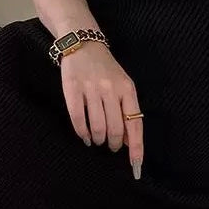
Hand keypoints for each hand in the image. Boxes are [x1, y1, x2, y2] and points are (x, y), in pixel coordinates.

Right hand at [59, 42, 143, 178]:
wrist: (83, 44)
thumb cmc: (106, 69)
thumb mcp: (123, 85)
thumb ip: (127, 110)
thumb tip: (128, 141)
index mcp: (128, 89)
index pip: (135, 123)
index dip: (136, 146)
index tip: (136, 164)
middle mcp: (111, 89)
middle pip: (115, 128)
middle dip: (112, 144)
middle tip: (109, 147)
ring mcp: (91, 89)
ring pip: (97, 126)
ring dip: (98, 140)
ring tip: (97, 141)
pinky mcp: (72, 89)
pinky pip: (78, 119)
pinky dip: (82, 133)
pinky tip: (85, 136)